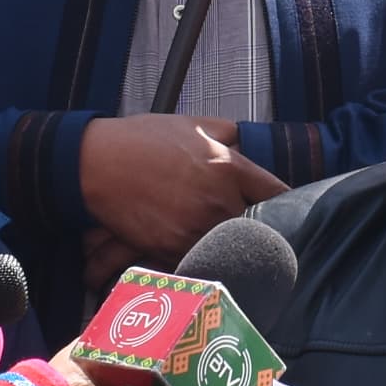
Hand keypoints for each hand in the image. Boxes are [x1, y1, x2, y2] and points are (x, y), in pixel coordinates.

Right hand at [75, 116, 285, 260]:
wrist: (96, 163)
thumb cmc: (142, 140)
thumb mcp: (193, 124)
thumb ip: (228, 135)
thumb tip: (247, 144)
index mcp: (229, 167)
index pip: (276, 193)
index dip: (286, 204)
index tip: (288, 211)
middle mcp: (218, 201)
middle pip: (260, 227)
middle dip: (262, 229)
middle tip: (264, 234)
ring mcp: (195, 228)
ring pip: (232, 249)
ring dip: (235, 249)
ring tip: (235, 248)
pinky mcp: (172, 249)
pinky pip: (202, 261)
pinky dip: (205, 260)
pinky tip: (205, 256)